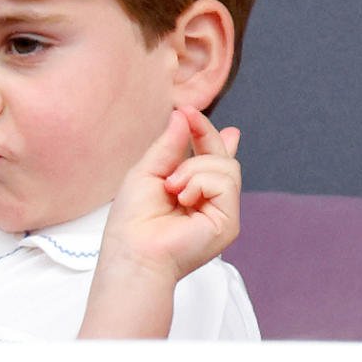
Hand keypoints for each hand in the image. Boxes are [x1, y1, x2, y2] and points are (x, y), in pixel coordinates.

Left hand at [100, 105, 241, 284]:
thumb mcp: (148, 170)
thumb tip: (183, 114)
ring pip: (226, 166)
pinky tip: (183, 197)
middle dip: (205, 133)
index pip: (210, 156)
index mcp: (191, 188)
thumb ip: (170, 144)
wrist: (133, 250)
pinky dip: (200, 182)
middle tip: (188, 118)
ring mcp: (221, 211)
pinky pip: (225, 182)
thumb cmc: (133, 218)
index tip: (190, 112)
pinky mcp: (228, 223)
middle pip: (222, 156)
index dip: (207, 132)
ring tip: (172, 187)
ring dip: (194, 168)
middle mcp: (209, 200)